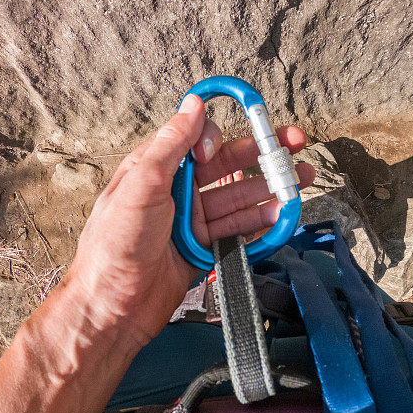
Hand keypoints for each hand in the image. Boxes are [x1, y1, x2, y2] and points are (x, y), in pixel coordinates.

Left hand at [64, 95, 314, 348]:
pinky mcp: (203, 248)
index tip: (216, 152)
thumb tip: (192, 105)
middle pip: (228, 166)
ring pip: (239, 197)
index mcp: (156, 169)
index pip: (197, 139)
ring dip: (270, 188)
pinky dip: (261, 223)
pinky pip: (238, 230)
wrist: (113, 307)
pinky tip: (280, 215)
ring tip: (299, 180)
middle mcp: (177, 192)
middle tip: (293, 146)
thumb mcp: (140, 185)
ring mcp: (192, 221)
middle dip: (262, 155)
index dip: (216, 138)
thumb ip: (170, 144)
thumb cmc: (113, 247)